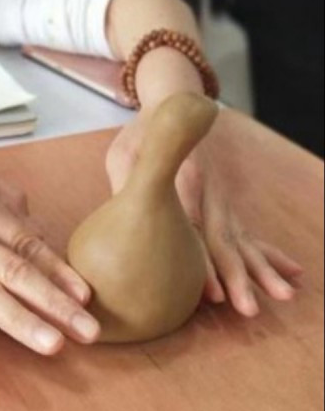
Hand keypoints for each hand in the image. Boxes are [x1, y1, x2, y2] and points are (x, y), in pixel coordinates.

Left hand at [106, 109, 302, 315]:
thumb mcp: (124, 155)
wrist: (173, 101)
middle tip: (246, 308)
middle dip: (236, 276)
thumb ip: (126, 188)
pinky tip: (292, 273)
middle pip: (223, 240)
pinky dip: (269, 253)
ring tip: (283, 295)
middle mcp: (208, 191)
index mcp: (182, 180)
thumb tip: (119, 227)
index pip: (192, 230)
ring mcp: (220, 198)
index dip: (202, 262)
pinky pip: (250, 232)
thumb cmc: (141, 134)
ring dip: (261, 269)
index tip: (211, 293)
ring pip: (242, 239)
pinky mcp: (225, 203)